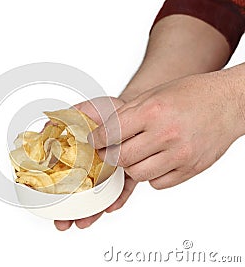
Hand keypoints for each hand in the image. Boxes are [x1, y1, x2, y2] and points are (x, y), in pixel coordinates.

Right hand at [54, 97, 137, 230]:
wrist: (132, 109)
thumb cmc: (105, 111)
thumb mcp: (80, 112)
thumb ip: (61, 121)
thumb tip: (44, 130)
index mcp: (77, 157)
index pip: (62, 178)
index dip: (53, 193)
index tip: (46, 207)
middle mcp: (90, 168)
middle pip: (78, 194)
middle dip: (68, 212)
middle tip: (61, 224)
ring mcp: (108, 173)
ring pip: (97, 198)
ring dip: (90, 212)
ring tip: (82, 223)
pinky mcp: (127, 174)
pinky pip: (122, 190)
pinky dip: (116, 199)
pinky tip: (110, 207)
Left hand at [90, 73, 243, 188]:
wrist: (229, 102)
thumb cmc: (191, 95)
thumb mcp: (153, 95)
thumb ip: (128, 115)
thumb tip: (103, 132)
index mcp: (153, 112)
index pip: (112, 133)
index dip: (98, 139)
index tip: (94, 141)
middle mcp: (166, 134)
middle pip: (122, 158)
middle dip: (109, 156)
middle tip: (108, 152)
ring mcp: (180, 154)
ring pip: (138, 174)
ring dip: (130, 167)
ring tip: (134, 155)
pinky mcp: (191, 169)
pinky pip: (158, 183)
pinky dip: (151, 175)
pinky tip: (155, 161)